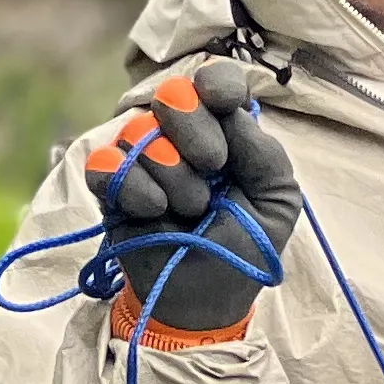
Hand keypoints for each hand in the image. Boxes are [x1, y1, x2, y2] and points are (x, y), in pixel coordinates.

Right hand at [86, 57, 304, 333]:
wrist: (206, 301)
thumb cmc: (247, 247)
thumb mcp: (276, 200)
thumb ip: (263, 150)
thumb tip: (229, 109)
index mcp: (224, 132)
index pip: (213, 82)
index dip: (215, 84)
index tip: (223, 102)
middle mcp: (180, 138)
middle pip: (174, 97)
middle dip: (196, 131)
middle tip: (212, 168)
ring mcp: (143, 161)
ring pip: (141, 133)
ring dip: (172, 175)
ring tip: (188, 210)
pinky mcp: (112, 189)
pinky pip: (107, 162)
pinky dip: (131, 185)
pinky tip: (152, 210)